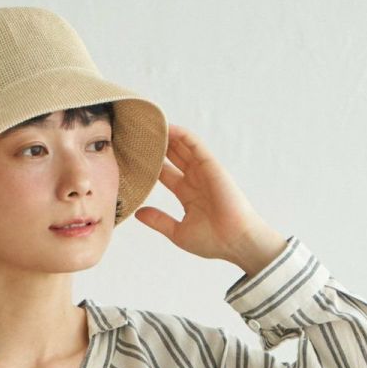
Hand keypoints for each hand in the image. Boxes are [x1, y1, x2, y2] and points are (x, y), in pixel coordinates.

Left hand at [133, 123, 286, 272]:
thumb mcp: (178, 232)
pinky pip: (194, 144)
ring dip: (166, 136)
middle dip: (156, 147)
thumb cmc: (212, 241)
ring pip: (181, 147)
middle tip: (137, 135)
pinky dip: (181, 134)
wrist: (234, 241)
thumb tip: (138, 213)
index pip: (165, 174)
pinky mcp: (211, 165)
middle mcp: (194, 180)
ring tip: (147, 126)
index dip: (150, 166)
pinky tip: (166, 127)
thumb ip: (158, 220)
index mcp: (187, 194)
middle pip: (172, 157)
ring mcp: (203, 171)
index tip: (132, 158)